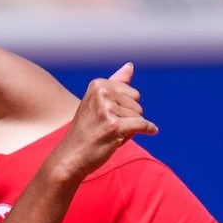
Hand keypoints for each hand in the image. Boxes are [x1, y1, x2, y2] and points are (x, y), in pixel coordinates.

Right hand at [50, 62, 157, 182]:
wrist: (71, 157)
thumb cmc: (87, 131)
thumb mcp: (98, 103)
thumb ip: (116, 84)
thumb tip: (130, 66)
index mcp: (97, 85)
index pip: (132, 92)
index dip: (126, 108)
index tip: (109, 117)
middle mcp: (101, 93)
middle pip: (137, 103)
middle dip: (129, 117)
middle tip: (109, 128)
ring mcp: (107, 109)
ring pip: (139, 116)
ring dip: (131, 128)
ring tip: (111, 135)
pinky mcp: (114, 126)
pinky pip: (143, 124)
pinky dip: (149, 129)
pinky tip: (152, 131)